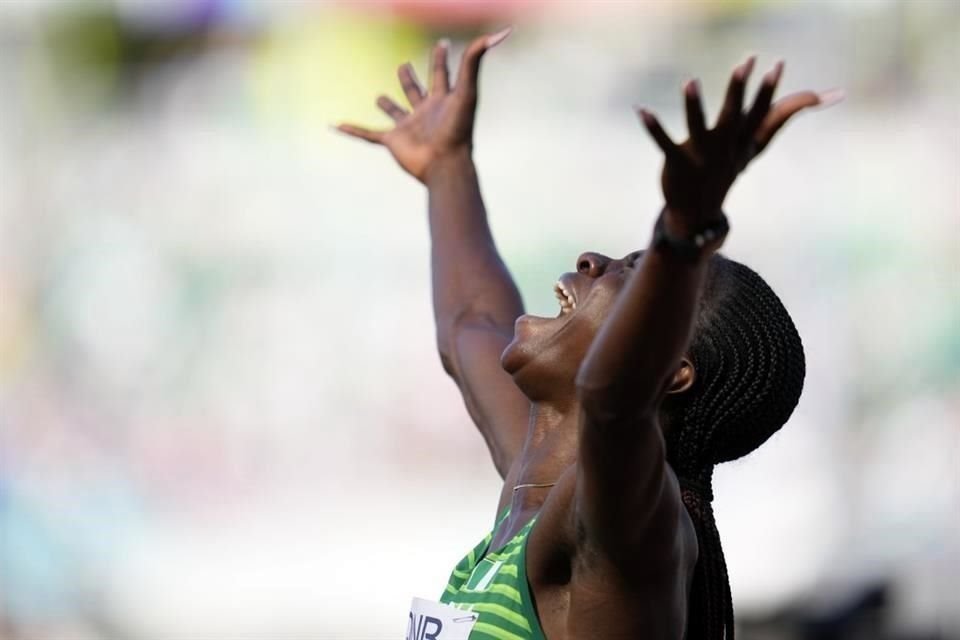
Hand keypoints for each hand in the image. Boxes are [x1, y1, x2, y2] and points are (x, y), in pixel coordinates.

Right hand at [336, 28, 511, 182]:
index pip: (442, 74)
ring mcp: (409, 127)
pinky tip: (337, 125)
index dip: (441, 58)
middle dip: (411, 79)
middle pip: (417, 91)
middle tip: (405, 65)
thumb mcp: (467, 89)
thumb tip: (502, 32)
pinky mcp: (393, 141)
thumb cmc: (458, 129)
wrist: (446, 164)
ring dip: (388, 106)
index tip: (442, 44)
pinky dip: (353, 130)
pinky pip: (369, 134)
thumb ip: (475, 59)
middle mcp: (426, 112)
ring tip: (380, 97)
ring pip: (396, 113)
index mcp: (443, 100)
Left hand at [638, 58, 841, 234]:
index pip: (759, 113)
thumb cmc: (725, 171)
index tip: (777, 65)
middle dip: (738, 90)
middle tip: (744, 64)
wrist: (697, 216)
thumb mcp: (753, 147)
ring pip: (698, 128)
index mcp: (742, 142)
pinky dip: (653, 128)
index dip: (767, 90)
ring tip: (690, 82)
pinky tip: (641, 110)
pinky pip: (665, 144)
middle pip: (733, 116)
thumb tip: (819, 98)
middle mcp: (724, 148)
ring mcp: (701, 157)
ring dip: (693, 105)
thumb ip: (778, 119)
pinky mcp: (677, 164)